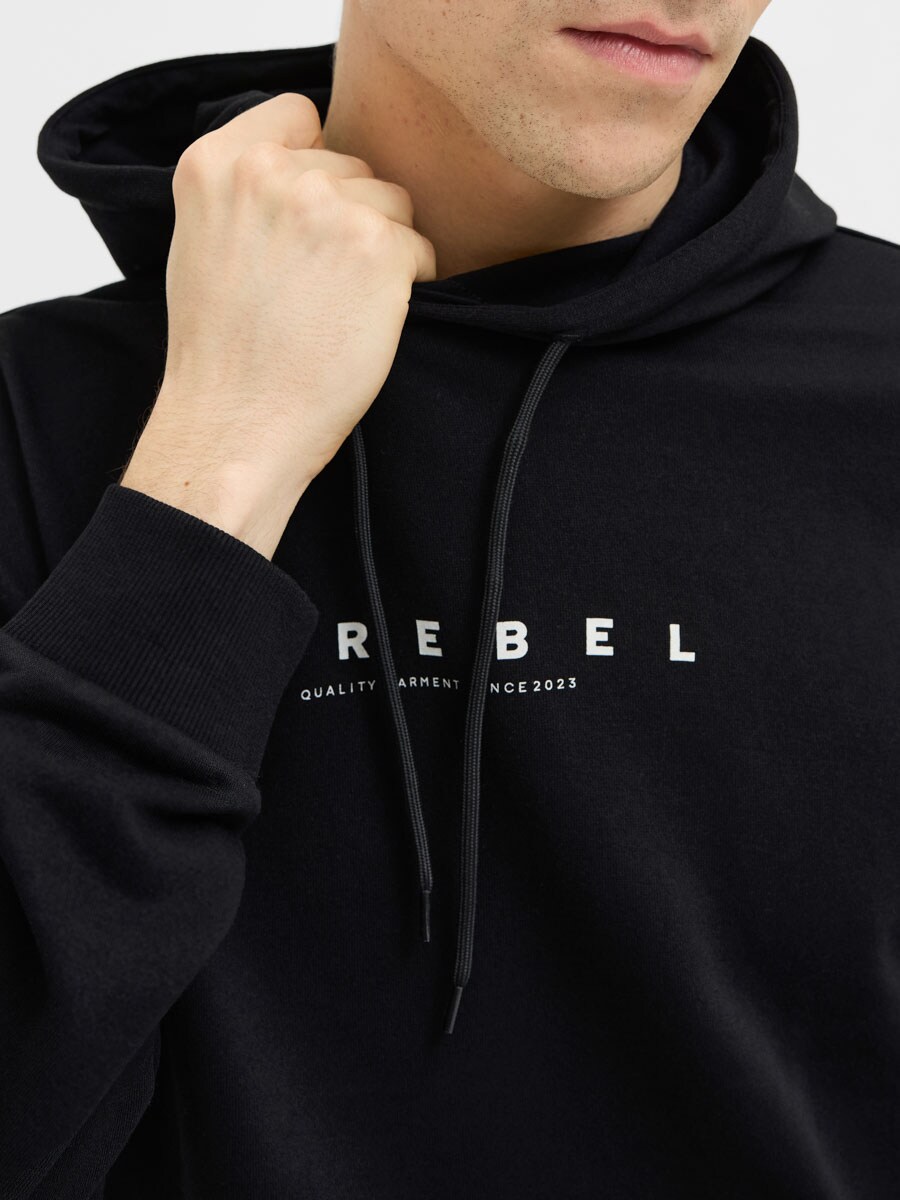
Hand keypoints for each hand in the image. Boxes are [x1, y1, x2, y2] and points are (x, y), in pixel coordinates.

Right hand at [120, 92, 436, 557]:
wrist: (238, 423)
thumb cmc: (221, 352)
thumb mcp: (202, 243)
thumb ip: (247, 191)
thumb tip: (311, 167)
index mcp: (214, 163)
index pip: (299, 116)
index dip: (314, 166)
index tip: (303, 218)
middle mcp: (271, 172)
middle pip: (353, 165)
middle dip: (349, 216)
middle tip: (319, 284)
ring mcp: (328, 207)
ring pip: (392, 202)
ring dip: (382, 248)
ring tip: (339, 305)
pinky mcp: (379, 247)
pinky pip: (421, 247)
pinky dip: (408, 283)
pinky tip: (367, 321)